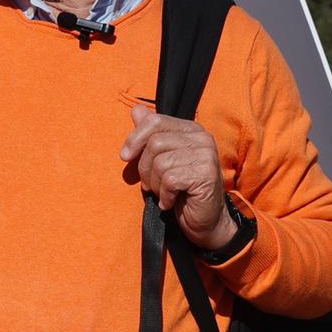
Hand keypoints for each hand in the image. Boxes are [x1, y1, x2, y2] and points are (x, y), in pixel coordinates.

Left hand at [120, 104, 237, 250]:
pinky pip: (169, 180)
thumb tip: (136, 110)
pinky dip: (164, 195)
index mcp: (191, 130)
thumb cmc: (181, 190)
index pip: (155, 121)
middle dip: (145, 168)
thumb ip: (151, 134)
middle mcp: (201, 138)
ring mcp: (206, 155)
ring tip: (163, 193)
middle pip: (155, 143)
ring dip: (155, 184)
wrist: (205, 221)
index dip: (135, 138)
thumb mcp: (163, 160)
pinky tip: (170, 202)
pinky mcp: (205, 174)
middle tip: (150, 184)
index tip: (125, 156)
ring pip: (160, 163)